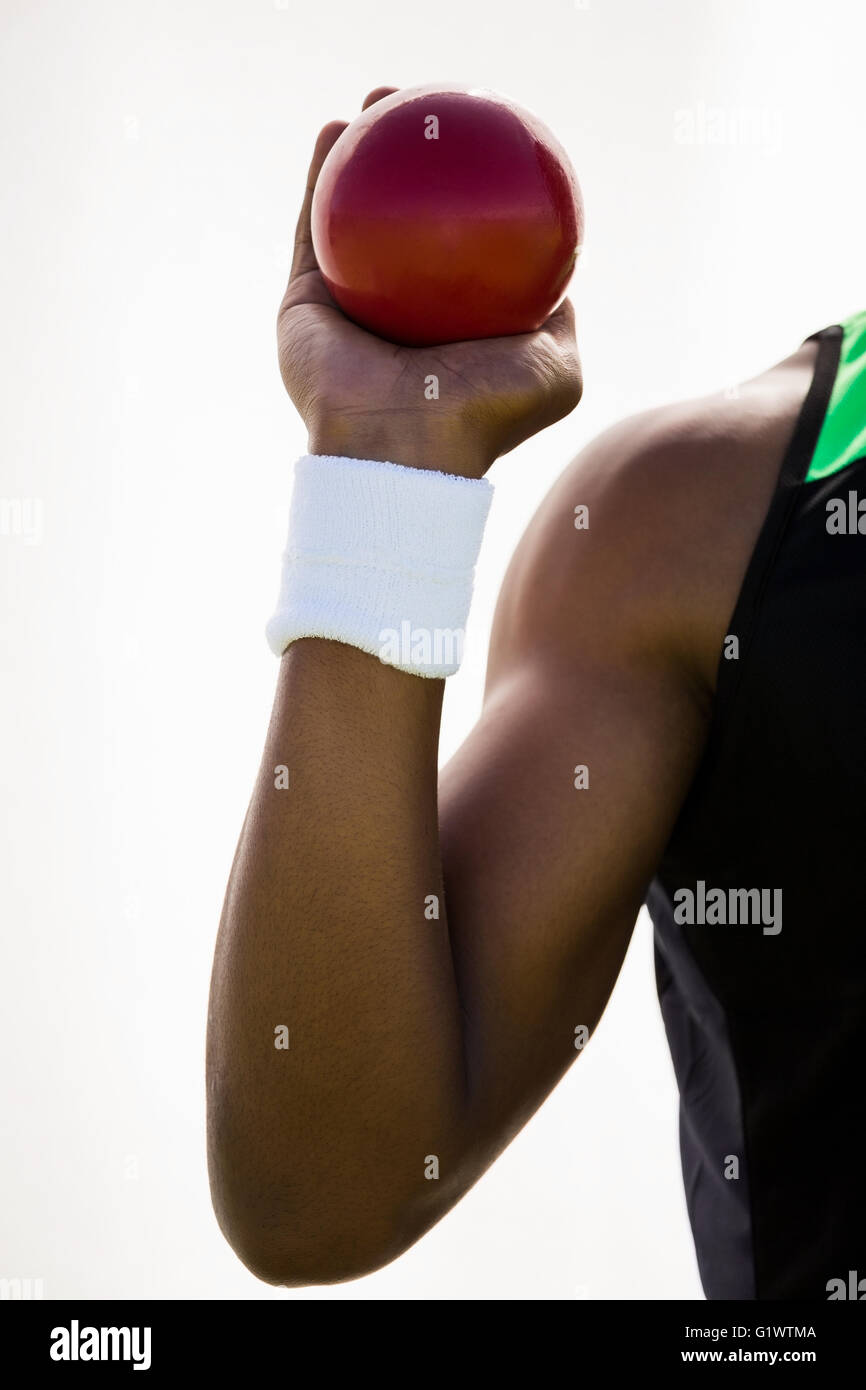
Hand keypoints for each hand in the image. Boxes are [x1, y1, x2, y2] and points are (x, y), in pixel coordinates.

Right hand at [277, 88, 582, 477]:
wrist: (404, 453)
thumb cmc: (483, 414)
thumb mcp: (556, 368)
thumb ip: (563, 317)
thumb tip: (568, 265)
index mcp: (447, 321)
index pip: (460, 239)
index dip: (471, 186)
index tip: (484, 142)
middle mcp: (395, 308)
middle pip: (403, 215)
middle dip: (413, 156)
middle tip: (428, 112)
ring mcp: (346, 305)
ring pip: (351, 213)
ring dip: (361, 151)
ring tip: (378, 102)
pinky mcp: (303, 304)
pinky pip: (310, 228)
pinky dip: (319, 178)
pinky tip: (335, 130)